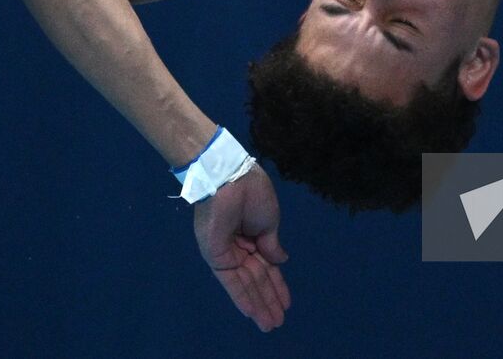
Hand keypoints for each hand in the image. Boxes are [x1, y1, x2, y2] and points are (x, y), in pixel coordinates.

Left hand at [192, 162, 290, 331]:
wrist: (231, 179)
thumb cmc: (253, 194)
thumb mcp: (270, 221)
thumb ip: (272, 244)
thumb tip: (281, 260)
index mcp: (252, 235)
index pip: (266, 266)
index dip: (277, 284)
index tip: (286, 302)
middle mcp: (238, 247)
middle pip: (256, 279)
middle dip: (268, 300)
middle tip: (278, 321)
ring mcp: (226, 253)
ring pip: (245, 284)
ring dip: (258, 305)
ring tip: (270, 324)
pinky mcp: (216, 256)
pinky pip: (231, 281)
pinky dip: (242, 297)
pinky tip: (253, 312)